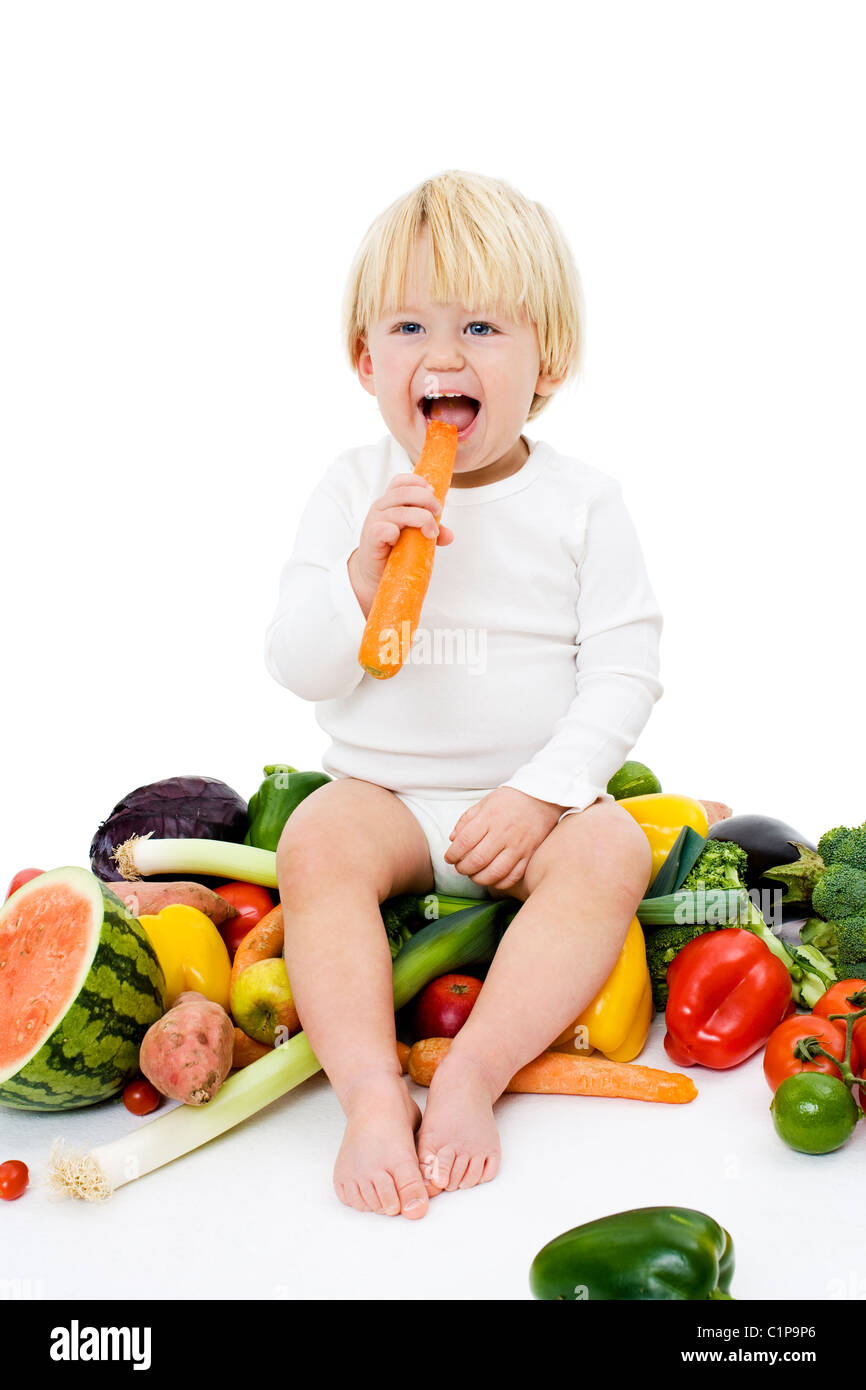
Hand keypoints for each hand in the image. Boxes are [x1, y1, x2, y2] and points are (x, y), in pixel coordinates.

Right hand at [349, 473, 453, 613]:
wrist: (374, 573)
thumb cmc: (393, 550)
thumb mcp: (415, 537)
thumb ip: (431, 531)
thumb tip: (449, 535)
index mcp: (390, 502)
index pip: (400, 481)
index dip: (417, 482)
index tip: (433, 492)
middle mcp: (381, 507)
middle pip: (404, 492)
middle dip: (426, 500)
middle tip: (438, 513)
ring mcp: (374, 521)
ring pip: (400, 511)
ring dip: (421, 519)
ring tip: (431, 533)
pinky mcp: (371, 538)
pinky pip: (384, 529)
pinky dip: (396, 532)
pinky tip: (401, 540)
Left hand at [443, 788, 565, 891]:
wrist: (541, 797)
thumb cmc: (510, 800)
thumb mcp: (484, 803)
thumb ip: (466, 820)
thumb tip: (452, 839)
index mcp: (489, 818)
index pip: (464, 842)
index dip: (453, 854)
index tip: (449, 858)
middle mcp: (503, 833)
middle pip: (477, 860)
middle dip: (463, 869)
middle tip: (460, 868)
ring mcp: (518, 846)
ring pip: (495, 872)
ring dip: (479, 879)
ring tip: (474, 875)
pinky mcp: (530, 854)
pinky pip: (514, 876)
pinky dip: (500, 883)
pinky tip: (492, 879)